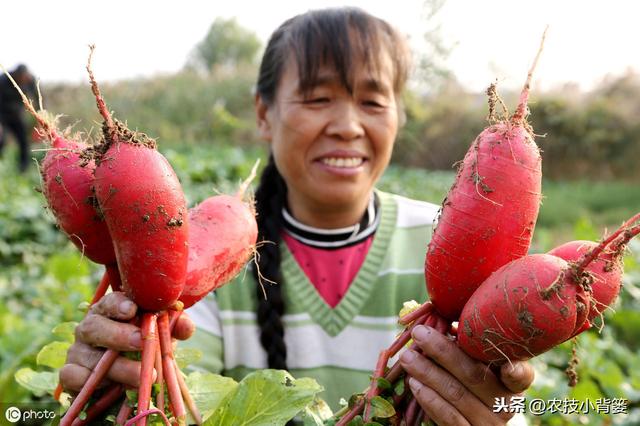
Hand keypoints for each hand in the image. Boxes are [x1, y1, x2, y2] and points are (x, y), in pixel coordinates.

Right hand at [59, 292, 194, 392]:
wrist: (125, 380)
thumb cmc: (143, 349)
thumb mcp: (161, 336)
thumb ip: (174, 328)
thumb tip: (186, 326)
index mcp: (110, 312)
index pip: (110, 301)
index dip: (119, 304)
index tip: (133, 310)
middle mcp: (90, 328)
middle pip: (95, 326)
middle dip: (118, 335)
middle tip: (140, 342)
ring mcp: (77, 350)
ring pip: (88, 355)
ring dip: (117, 367)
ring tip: (140, 375)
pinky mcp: (70, 373)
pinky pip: (72, 376)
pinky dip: (93, 382)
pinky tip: (113, 387)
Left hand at [399, 325, 534, 425]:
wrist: (468, 422)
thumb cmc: (469, 383)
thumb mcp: (476, 364)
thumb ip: (468, 344)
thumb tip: (441, 318)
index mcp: (512, 383)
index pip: (521, 375)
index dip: (517, 370)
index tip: (507, 363)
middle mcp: (505, 404)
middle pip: (475, 375)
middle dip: (444, 352)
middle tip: (419, 334)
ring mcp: (488, 424)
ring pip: (457, 395)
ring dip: (429, 373)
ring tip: (408, 357)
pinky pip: (449, 418)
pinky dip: (429, 399)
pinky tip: (414, 383)